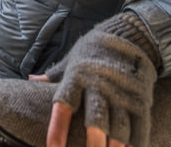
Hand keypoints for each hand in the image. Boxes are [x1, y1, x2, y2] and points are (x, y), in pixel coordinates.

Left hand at [33, 13, 158, 146]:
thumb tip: (30, 80)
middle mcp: (100, 86)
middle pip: (96, 121)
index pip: (64, 106)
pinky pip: (139, 127)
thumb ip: (53, 75)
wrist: (131, 34)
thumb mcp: (72, 59)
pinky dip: (134, 145)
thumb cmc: (95, 50)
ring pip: (119, 129)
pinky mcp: (140, 100)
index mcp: (78, 77)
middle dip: (93, 143)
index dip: (58, 129)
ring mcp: (123, 94)